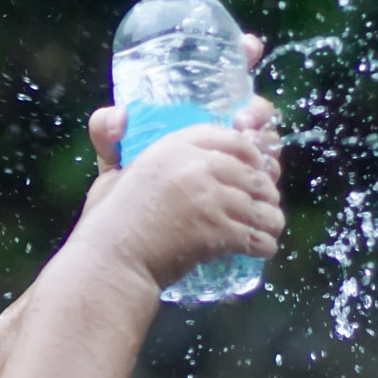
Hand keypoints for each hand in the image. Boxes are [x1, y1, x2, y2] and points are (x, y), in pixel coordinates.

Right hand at [75, 121, 285, 292]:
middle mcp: (194, 167)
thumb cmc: (107, 222)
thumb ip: (112, 141)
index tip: (255, 165)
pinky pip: (255, 235)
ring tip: (269, 227)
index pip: (229, 137)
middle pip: (250, 171)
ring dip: (270, 218)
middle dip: (264, 189)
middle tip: (265, 203)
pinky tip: (263, 248)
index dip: (250, 151)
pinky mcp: (217, 230)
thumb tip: (120, 115)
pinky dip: (264, 245)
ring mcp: (208, 199)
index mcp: (172, 147)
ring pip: (259, 204)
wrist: (111, 262)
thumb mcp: (109, 173)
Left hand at [80, 33, 279, 219]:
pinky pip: (266, 179)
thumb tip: (116, 117)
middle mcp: (224, 136)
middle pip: (256, 113)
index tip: (250, 46)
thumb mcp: (115, 160)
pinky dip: (265, 174)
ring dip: (264, 143)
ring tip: (248, 147)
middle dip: (257, 110)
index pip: (228, 79)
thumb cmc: (129, 193)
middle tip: (241, 120)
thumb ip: (106, 134)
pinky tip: (258, 177)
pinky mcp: (245, 193)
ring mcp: (238, 164)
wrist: (136, 242)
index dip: (244, 56)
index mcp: (198, 117)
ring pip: (265, 145)